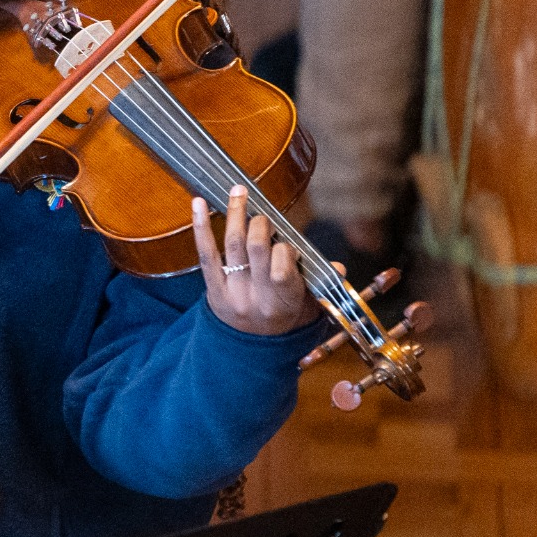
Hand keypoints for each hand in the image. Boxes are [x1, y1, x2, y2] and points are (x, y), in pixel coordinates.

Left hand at [193, 187, 318, 337]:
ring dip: (236, 214)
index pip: (283, 270)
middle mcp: (255, 297)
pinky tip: (199, 203)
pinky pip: (205, 253)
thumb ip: (322, 283)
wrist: (249, 344)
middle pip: (255, 249)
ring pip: (232, 245)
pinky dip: (201, 225)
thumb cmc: (285, 315)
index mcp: (283, 302)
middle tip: (263, 216)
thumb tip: (337, 267)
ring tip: (238, 192)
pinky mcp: (211, 286)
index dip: (284, 250)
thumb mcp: (310, 306)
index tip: (286, 243)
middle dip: (261, 225)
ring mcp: (231, 291)